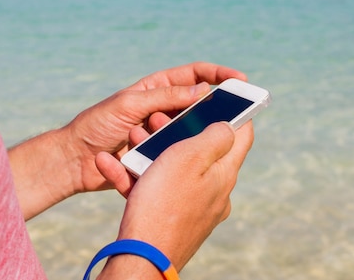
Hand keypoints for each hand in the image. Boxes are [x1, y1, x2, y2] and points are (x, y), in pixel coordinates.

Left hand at [8, 62, 245, 219]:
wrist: (74, 160)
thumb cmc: (97, 125)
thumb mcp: (130, 104)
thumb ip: (166, 96)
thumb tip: (204, 90)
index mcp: (158, 88)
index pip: (195, 75)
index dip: (218, 75)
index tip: (240, 80)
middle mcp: (164, 109)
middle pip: (199, 104)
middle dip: (212, 109)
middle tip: (229, 116)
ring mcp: (162, 133)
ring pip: (190, 132)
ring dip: (184, 135)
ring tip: (163, 139)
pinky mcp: (158, 155)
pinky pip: (176, 155)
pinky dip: (178, 157)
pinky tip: (171, 161)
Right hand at [97, 120, 253, 277]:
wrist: (139, 257)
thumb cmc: (164, 204)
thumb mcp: (190, 158)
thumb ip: (214, 136)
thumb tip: (230, 126)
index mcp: (223, 173)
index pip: (242, 135)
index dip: (235, 112)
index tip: (223, 97)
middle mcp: (214, 192)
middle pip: (201, 151)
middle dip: (177, 131)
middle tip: (157, 118)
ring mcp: (193, 207)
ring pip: (173, 169)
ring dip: (151, 150)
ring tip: (132, 138)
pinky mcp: (170, 219)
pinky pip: (155, 190)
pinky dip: (135, 176)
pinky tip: (111, 164)